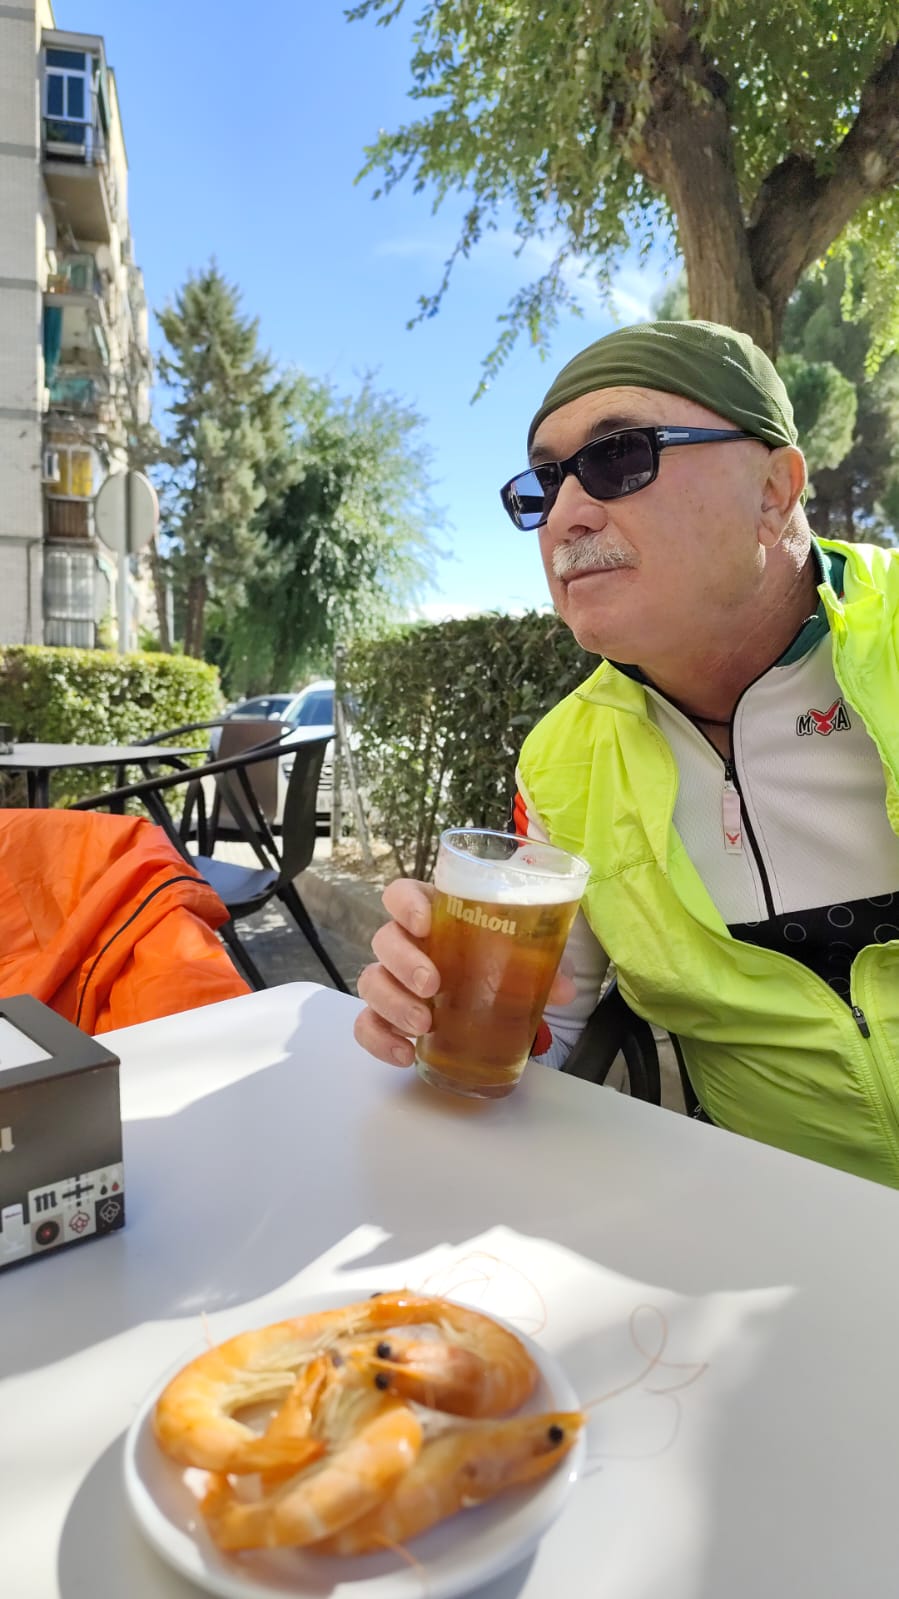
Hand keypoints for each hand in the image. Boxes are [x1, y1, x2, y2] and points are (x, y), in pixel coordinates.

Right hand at [354, 877, 576, 1067]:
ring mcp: (394, 980)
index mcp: (435, 913)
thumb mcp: (532, 957)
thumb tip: (564, 990)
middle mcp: (407, 942)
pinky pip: (367, 1024)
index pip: (402, 893)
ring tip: (424, 1026)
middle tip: (433, 986)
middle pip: (384, 939)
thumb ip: (547, 965)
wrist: (500, 1000)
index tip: (426, 924)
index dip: (405, 904)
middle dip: (403, 962)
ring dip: (392, 1003)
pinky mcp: (389, 1016)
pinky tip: (404, 1054)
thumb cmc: (506, 961)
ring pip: (371, 982)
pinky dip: (379, 1039)